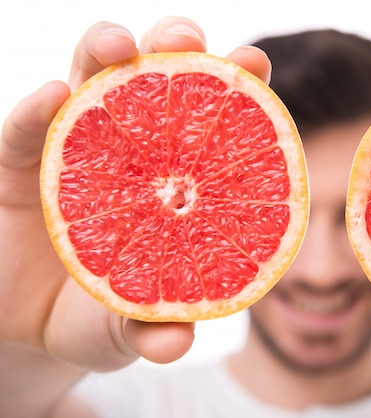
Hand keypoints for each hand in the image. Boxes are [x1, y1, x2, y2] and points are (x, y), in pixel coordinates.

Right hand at [0, 15, 270, 402]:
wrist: (26, 325)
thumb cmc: (96, 317)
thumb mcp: (126, 330)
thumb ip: (151, 331)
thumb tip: (177, 344)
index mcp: (174, 181)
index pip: (210, 124)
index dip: (235, 88)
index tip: (254, 60)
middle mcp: (131, 155)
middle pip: (154, 82)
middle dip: (172, 48)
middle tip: (188, 39)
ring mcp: (76, 150)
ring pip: (90, 82)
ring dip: (104, 54)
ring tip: (117, 44)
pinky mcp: (18, 161)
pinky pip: (24, 129)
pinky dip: (36, 110)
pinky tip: (52, 97)